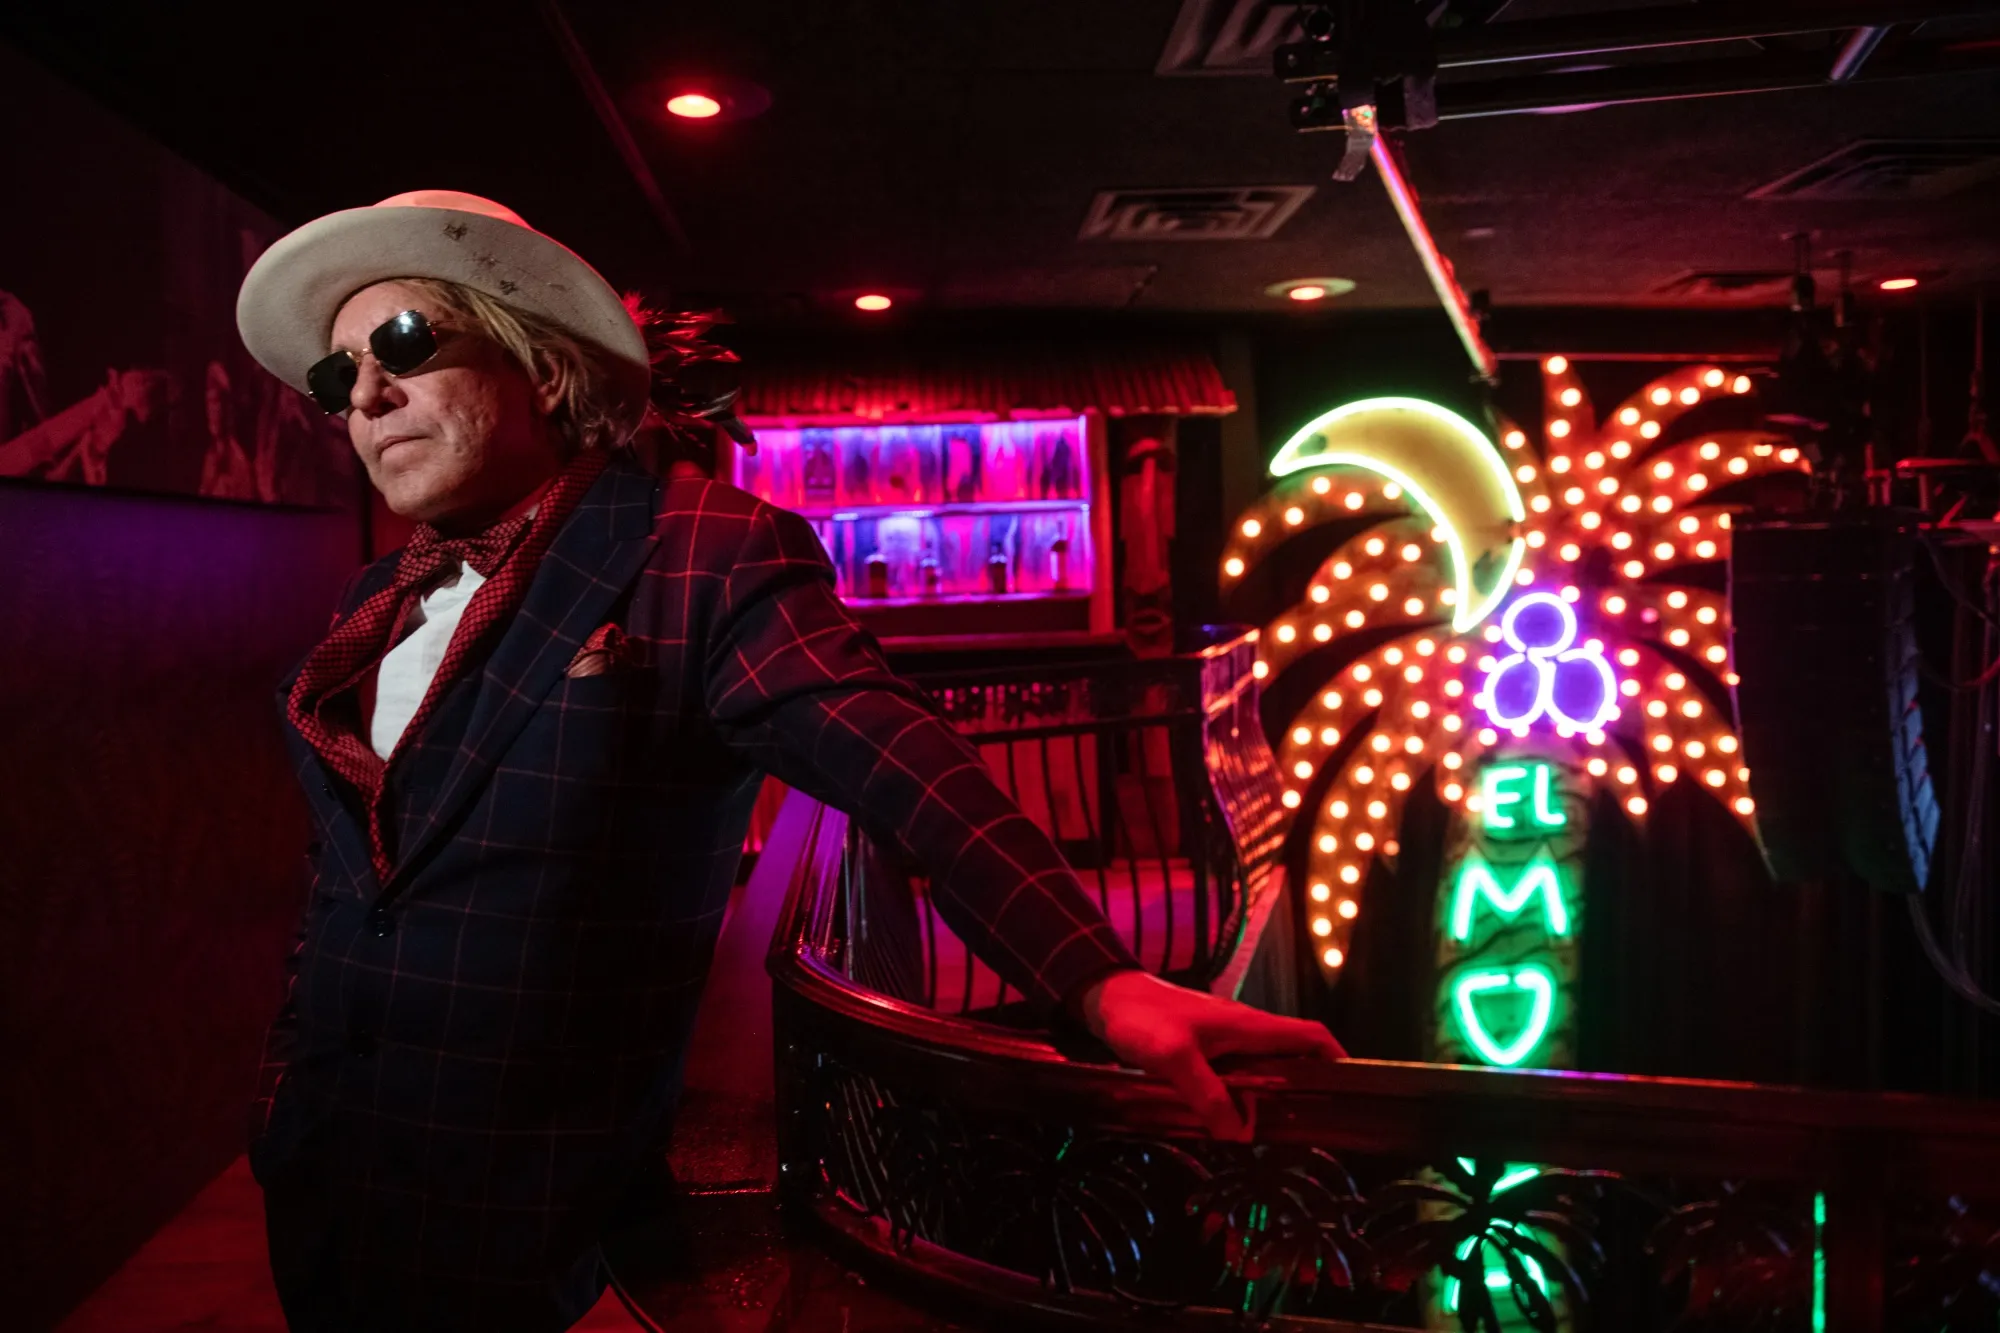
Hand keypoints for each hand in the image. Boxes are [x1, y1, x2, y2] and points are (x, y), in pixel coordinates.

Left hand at [1074, 970, 1345, 1141]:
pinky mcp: (1204, 1044)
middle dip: (1311, 1085)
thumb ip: (1207, 1094)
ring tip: (1279, 1131)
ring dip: (1276, 1092)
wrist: (1105, 996)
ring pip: (1265, 1064)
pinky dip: (1247, 1092)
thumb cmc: (1141, 1019)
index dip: (1338, 1059)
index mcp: (1248, 1025)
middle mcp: (1244, 1028)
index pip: (1310, 1036)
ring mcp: (1224, 1035)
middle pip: (1294, 1054)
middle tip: (1315, 1127)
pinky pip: (1239, 1070)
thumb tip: (1239, 1134)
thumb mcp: (1174, 1058)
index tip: (1353, 1090)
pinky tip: (1233, 1119)